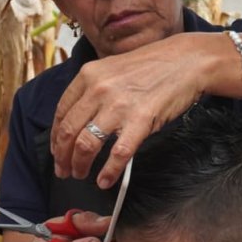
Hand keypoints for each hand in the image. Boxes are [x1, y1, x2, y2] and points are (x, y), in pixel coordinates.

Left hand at [51, 34, 204, 187]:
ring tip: (81, 175)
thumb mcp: (113, 69)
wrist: (186, 61)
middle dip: (62, 157)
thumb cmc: (154, 65)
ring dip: (80, 165)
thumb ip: (94, 89)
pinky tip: (105, 180)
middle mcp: (98, 89)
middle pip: (68, 132)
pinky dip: (108, 172)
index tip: (57, 151)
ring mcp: (118, 106)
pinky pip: (117, 153)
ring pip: (86, 144)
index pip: (61, 112)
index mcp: (89, 75)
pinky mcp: (140, 120)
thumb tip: (80, 118)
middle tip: (64, 170)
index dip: (55, 137)